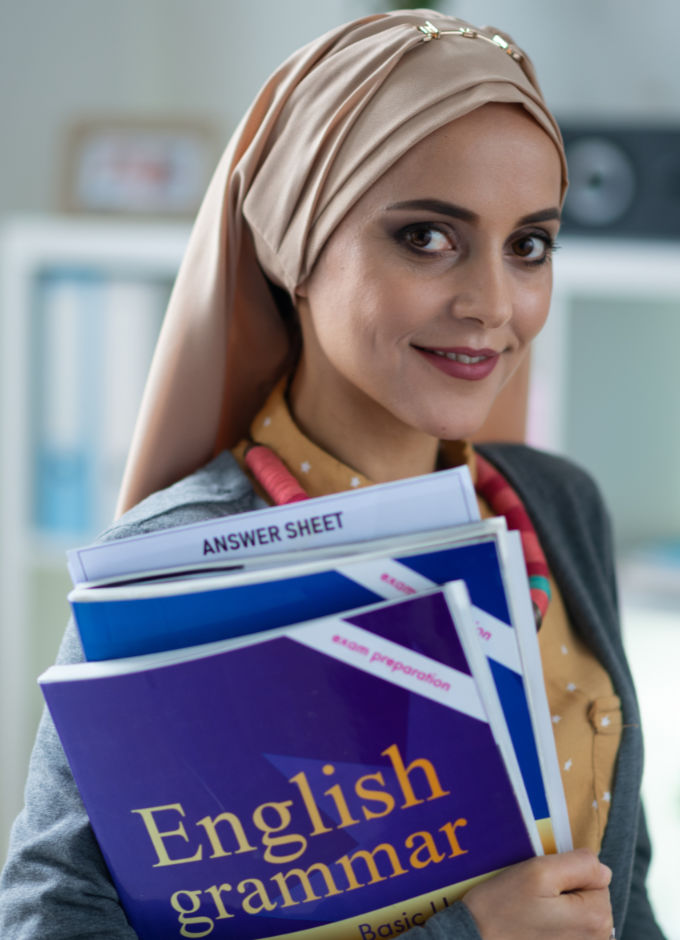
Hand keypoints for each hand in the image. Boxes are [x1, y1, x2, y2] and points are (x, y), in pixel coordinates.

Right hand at [463, 847, 613, 938]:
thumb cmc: (503, 908)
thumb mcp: (538, 872)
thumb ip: (579, 865)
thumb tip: (603, 870)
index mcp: (596, 919)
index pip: (597, 878)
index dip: (569, 873)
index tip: (543, 884)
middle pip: (591, 898)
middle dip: (566, 891)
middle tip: (534, 897)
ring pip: (579, 915)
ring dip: (559, 909)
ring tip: (531, 913)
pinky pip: (567, 931)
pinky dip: (553, 926)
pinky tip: (532, 928)